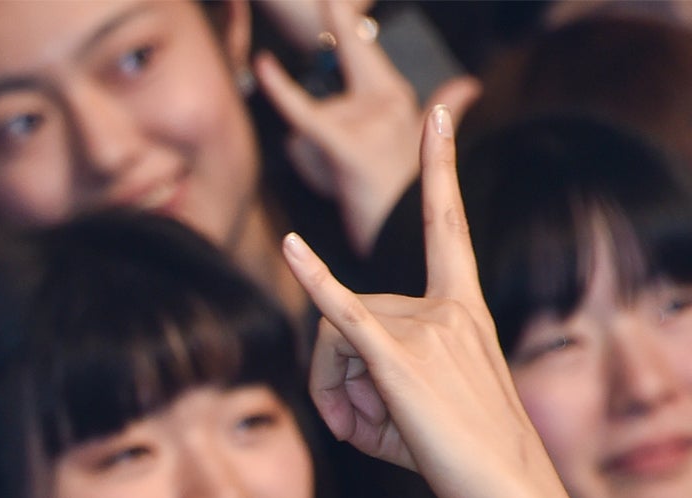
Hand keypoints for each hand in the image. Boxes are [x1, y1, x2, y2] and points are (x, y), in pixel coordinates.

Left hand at [254, 0, 479, 254]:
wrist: (397, 239)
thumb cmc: (398, 193)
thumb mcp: (422, 144)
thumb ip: (443, 106)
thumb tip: (470, 86)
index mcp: (395, 98)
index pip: (361, 49)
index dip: (343, 18)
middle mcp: (386, 102)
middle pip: (337, 72)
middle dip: (338, 14)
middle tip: (330, 2)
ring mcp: (369, 122)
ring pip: (309, 118)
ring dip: (307, 153)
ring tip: (334, 183)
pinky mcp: (346, 145)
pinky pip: (304, 114)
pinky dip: (281, 90)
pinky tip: (263, 65)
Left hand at [283, 103, 618, 497]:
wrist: (504, 491)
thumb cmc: (460, 457)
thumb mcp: (415, 407)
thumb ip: (366, 378)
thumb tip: (333, 375)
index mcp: (463, 308)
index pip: (447, 225)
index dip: (440, 169)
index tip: (440, 115)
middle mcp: (448, 307)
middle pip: (346, 316)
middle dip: (334, 378)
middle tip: (359, 429)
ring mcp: (426, 330)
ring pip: (333, 344)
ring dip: (333, 395)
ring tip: (370, 435)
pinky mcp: (398, 359)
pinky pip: (343, 314)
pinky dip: (313, 279)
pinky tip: (291, 247)